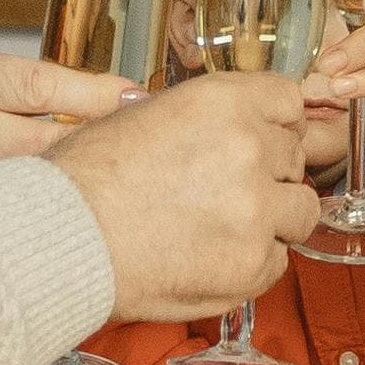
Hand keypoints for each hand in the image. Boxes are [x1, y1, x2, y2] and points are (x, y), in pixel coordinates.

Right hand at [0, 51, 130, 204]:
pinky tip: (72, 214)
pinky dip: (48, 213)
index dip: (97, 93)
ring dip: (80, 184)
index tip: (138, 97)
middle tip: (142, 143)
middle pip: (50, 140)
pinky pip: (19, 215)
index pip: (41, 85)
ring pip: (40, 185)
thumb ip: (21, 90)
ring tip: (116, 181)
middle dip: (100, 142)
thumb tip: (104, 99)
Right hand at [61, 69, 316, 319]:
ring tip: (225, 228)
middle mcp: (250, 148)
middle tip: (225, 190)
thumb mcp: (144, 115)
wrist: (64, 240)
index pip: (288, 100)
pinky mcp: (253, 264)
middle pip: (295, 156)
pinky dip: (254, 262)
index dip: (274, 123)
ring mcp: (257, 209)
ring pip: (301, 209)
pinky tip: (211, 257)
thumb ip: (205, 118)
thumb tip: (235, 126)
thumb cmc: (86, 180)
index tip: (264, 137)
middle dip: (268, 172)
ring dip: (273, 219)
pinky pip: (278, 260)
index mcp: (223, 102)